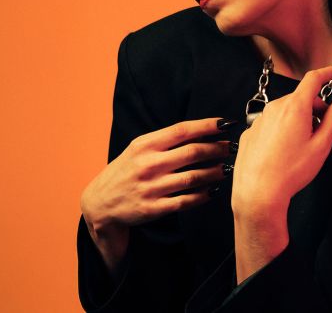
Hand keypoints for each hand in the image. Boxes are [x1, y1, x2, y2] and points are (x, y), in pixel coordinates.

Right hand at [80, 118, 233, 269]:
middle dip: (217, 148)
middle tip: (231, 147)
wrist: (100, 203)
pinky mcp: (154, 209)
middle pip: (192, 152)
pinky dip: (204, 195)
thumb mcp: (138, 149)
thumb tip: (202, 130)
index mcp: (144, 145)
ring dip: (215, 172)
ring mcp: (151, 188)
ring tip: (228, 168)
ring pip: (193, 177)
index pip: (181, 130)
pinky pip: (186, 201)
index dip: (207, 126)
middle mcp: (148, 165)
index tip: (226, 123)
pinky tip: (214, 189)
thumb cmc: (126, 171)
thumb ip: (165, 140)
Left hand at [232, 66, 331, 213]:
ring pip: (285, 111)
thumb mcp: (321, 145)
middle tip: (323, 131)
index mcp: (295, 107)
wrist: (258, 193)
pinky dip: (282, 130)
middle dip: (315, 109)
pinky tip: (284, 152)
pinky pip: (271, 124)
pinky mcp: (250, 132)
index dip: (327, 73)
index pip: (313, 79)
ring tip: (302, 146)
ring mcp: (259, 120)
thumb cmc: (291, 171)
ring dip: (298, 120)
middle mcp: (274, 108)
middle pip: (300, 98)